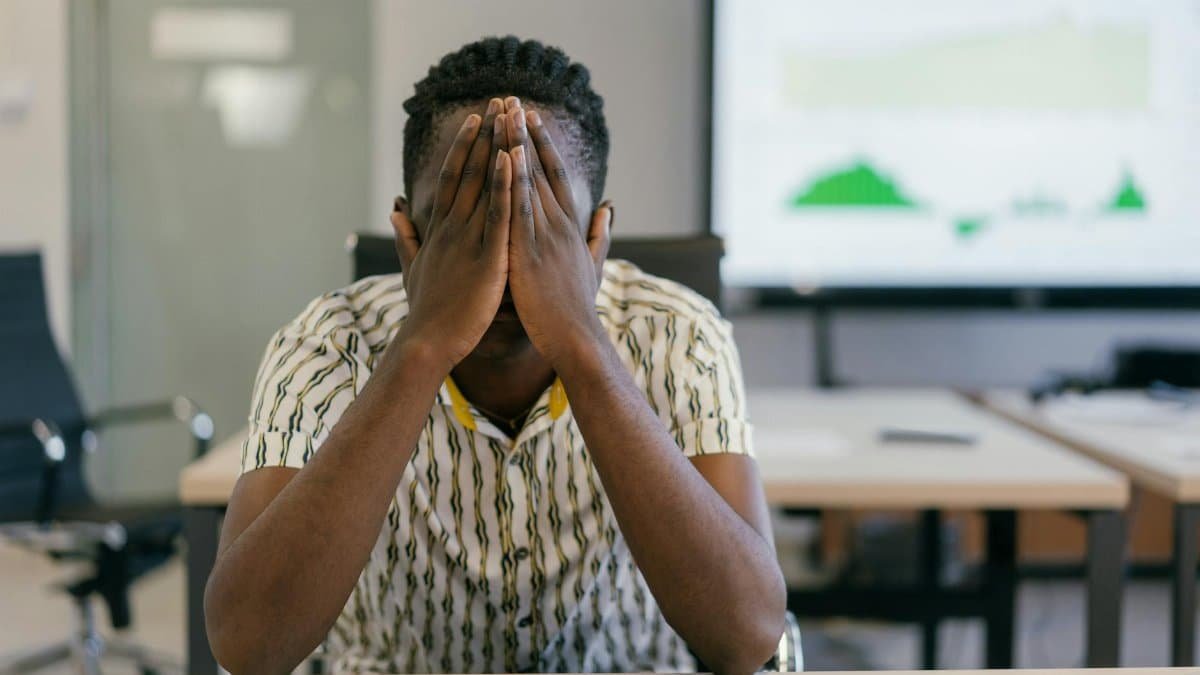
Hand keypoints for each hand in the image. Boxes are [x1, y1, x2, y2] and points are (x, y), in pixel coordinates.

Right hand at [389, 100, 511, 371]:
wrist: (428, 343)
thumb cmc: (426, 311)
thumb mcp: (413, 267)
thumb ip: (407, 236)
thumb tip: (396, 208)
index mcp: (442, 229)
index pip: (454, 176)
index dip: (465, 146)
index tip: (477, 118)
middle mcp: (454, 226)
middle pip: (470, 169)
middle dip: (485, 134)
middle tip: (499, 100)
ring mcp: (469, 239)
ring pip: (483, 183)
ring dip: (496, 147)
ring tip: (508, 115)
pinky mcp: (486, 257)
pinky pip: (497, 215)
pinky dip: (503, 185)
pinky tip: (512, 159)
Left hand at [502, 99, 612, 368]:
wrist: (576, 340)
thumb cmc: (579, 311)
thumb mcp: (593, 267)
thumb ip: (599, 235)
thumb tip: (609, 208)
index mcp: (569, 228)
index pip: (555, 177)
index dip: (543, 147)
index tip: (532, 119)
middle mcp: (558, 225)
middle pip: (540, 169)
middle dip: (526, 133)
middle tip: (513, 99)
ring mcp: (544, 236)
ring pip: (528, 181)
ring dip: (517, 145)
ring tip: (505, 112)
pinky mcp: (528, 251)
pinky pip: (519, 208)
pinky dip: (514, 179)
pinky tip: (507, 154)